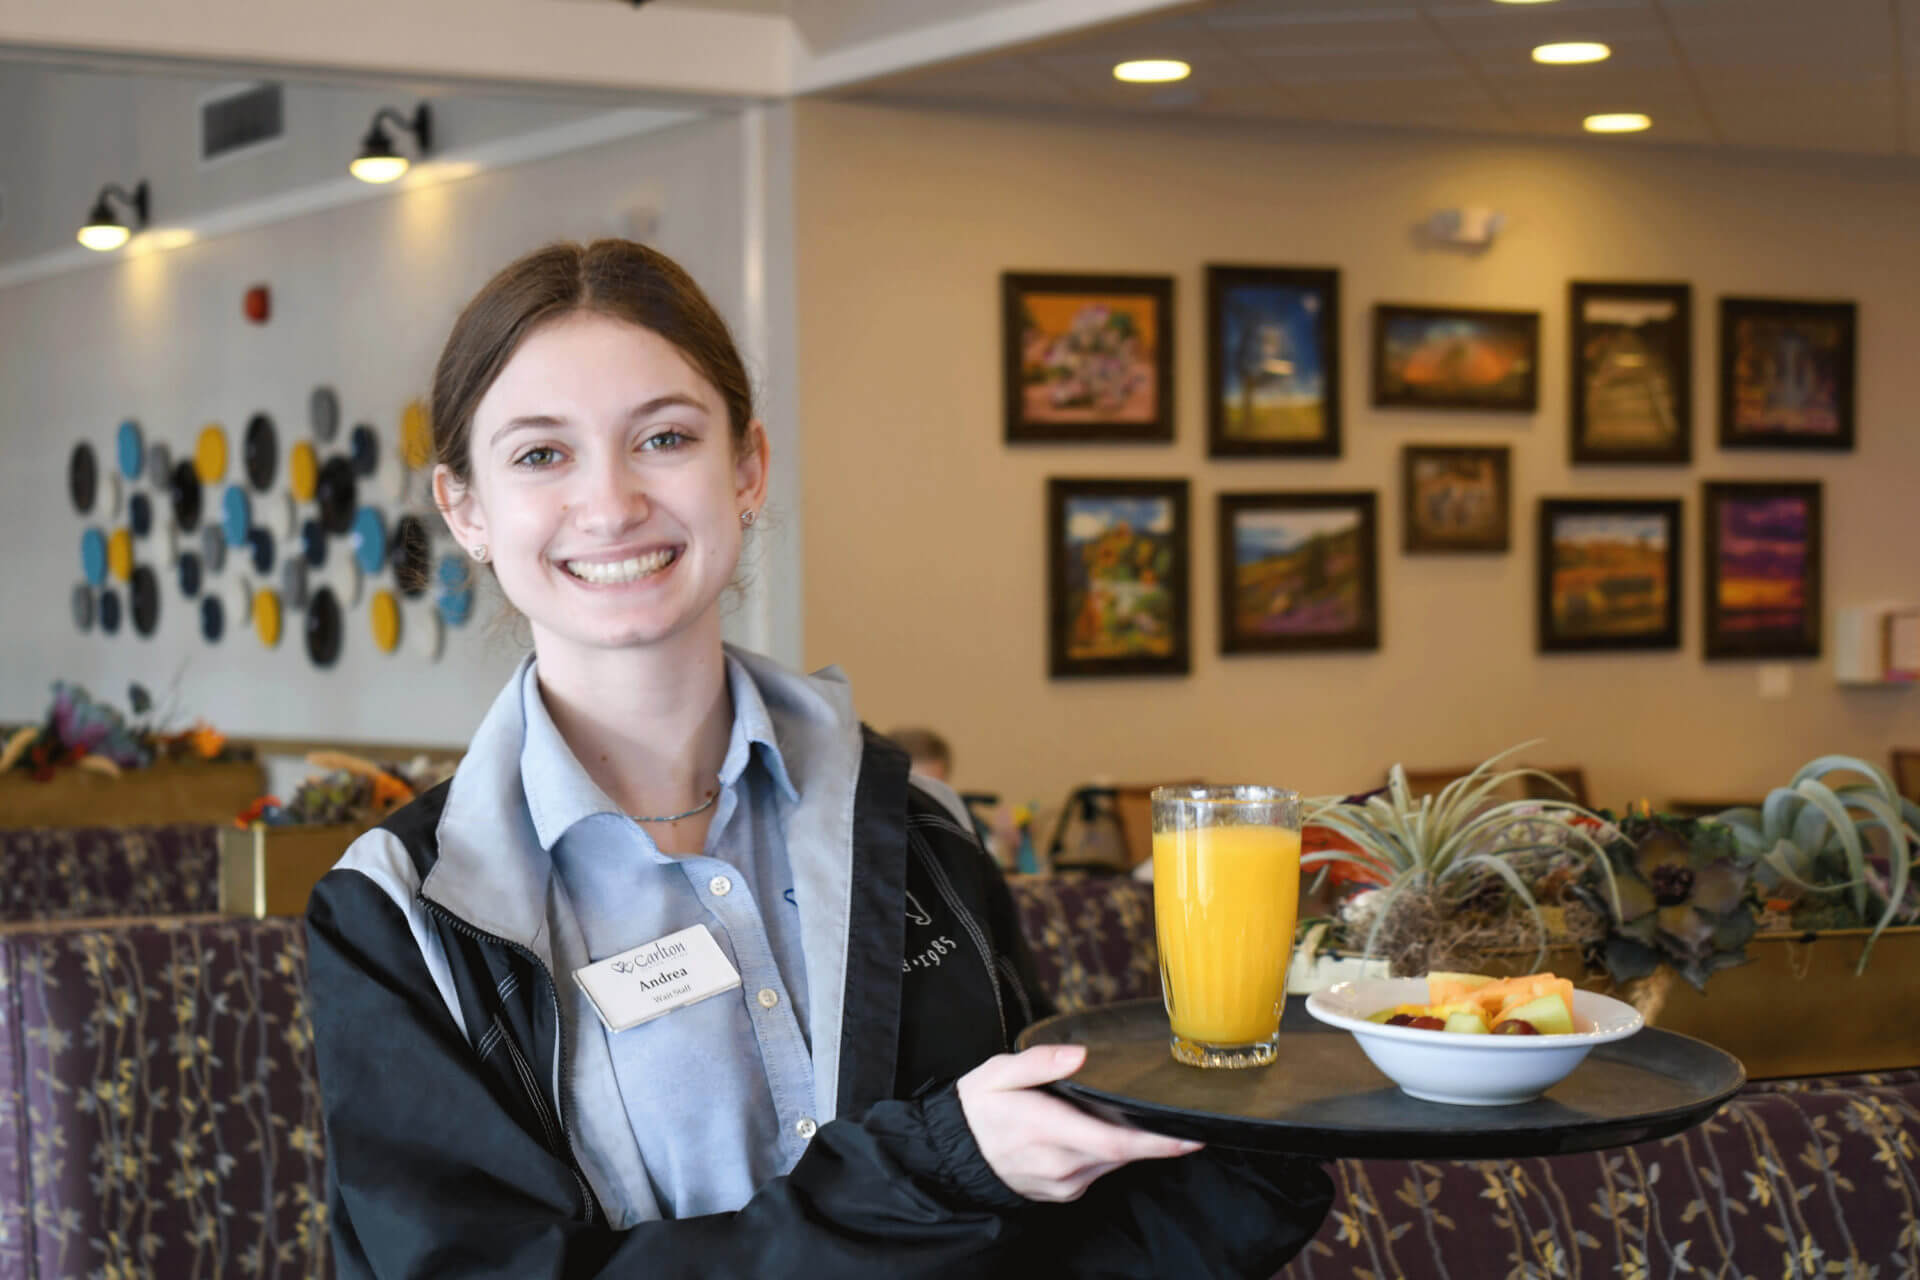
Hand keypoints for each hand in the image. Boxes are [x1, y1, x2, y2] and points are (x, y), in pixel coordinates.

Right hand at [955, 1045, 1202, 1202]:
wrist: (954, 1152)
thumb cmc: (979, 1106)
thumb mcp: (1000, 1071)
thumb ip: (1040, 1062)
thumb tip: (1079, 1054)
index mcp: (1047, 1129)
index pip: (1115, 1142)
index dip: (1157, 1143)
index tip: (1191, 1136)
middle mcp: (1059, 1163)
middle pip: (1122, 1155)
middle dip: (1154, 1139)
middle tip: (1182, 1119)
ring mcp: (1063, 1184)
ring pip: (1112, 1164)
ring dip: (1128, 1143)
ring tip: (1134, 1116)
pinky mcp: (1064, 1192)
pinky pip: (1098, 1172)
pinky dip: (1108, 1153)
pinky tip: (1098, 1132)